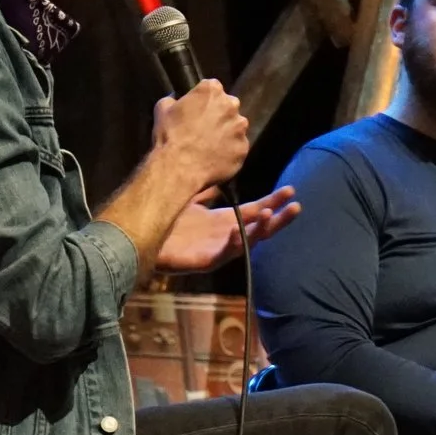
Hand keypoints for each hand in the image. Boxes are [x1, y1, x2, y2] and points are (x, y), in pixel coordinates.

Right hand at [153, 79, 250, 190]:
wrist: (180, 166)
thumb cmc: (170, 135)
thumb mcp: (163, 110)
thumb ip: (173, 100)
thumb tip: (175, 101)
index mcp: (212, 91)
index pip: (212, 88)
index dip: (205, 99)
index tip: (198, 109)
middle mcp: (231, 106)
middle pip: (228, 106)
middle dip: (219, 114)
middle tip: (205, 127)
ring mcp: (240, 128)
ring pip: (236, 127)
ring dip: (227, 132)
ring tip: (211, 144)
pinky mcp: (244, 147)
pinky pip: (238, 147)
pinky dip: (230, 150)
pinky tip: (216, 156)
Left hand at [157, 185, 298, 272]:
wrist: (139, 237)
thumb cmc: (163, 219)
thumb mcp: (188, 198)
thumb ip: (205, 189)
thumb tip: (218, 173)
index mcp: (224, 220)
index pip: (256, 210)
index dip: (273, 201)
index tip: (290, 190)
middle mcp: (226, 235)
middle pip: (261, 226)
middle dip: (279, 216)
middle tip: (295, 205)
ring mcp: (218, 249)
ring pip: (249, 240)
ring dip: (263, 228)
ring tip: (274, 214)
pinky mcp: (207, 261)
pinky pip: (226, 252)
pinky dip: (234, 242)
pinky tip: (239, 230)